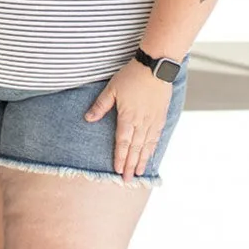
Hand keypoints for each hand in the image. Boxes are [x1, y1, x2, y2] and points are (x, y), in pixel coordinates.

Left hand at [85, 58, 172, 183]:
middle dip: (130, 165)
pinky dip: (152, 148)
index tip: (118, 170)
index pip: (122, 142)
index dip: (120, 157)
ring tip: (139, 173)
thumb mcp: (112, 89)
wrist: (156, 68)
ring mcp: (153, 121)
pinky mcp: (161, 117)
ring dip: (142, 160)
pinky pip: (156, 137)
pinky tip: (150, 155)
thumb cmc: (132, 76)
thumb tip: (88, 118)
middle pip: (135, 148)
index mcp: (127, 117)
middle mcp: (141, 123)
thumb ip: (100, 106)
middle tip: (128, 180)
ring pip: (147, 145)